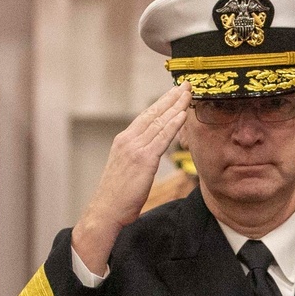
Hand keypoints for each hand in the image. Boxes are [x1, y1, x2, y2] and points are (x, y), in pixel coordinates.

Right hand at [73, 85, 190, 274]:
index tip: (174, 92)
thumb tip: (151, 150)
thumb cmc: (117, 195)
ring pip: (159, 122)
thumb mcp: (126, 168)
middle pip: (153, 113)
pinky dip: (173, 124)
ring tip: (189, 93)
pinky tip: (183, 114)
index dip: (162, 103)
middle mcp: (128, 140)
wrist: (106, 210)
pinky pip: (162, 138)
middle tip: (186, 85)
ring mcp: (135, 148)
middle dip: (171, 98)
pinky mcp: (143, 160)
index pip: (146, 116)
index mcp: (123, 140)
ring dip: (176, 106)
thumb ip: (138, 155)